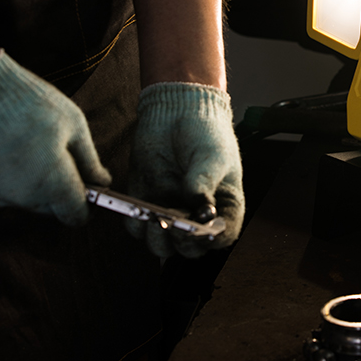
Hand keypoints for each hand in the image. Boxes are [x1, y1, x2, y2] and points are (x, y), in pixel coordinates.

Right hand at [0, 50, 110, 225]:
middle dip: (58, 189)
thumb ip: (90, 161)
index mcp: (52, 183)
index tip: (88, 191)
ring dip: (31, 183)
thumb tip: (101, 182)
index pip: (75, 215)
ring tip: (27, 145)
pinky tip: (5, 148)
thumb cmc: (27, 101)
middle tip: (56, 154)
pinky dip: (6, 177)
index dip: (85, 205)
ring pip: (24, 199)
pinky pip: (0, 191)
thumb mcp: (73, 124)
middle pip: (49, 208)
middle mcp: (23, 197)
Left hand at [126, 82, 243, 257]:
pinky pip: (137, 227)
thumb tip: (202, 213)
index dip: (212, 238)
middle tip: (174, 222)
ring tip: (155, 217)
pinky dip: (136, 223)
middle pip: (190, 249)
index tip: (201, 228)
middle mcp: (197, 215)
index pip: (222, 235)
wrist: (178, 110)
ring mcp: (171, 211)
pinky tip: (139, 208)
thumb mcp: (213, 157)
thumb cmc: (206, 132)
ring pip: (162, 245)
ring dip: (158, 238)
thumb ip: (205, 185)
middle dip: (182, 241)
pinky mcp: (146, 203)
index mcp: (223, 206)